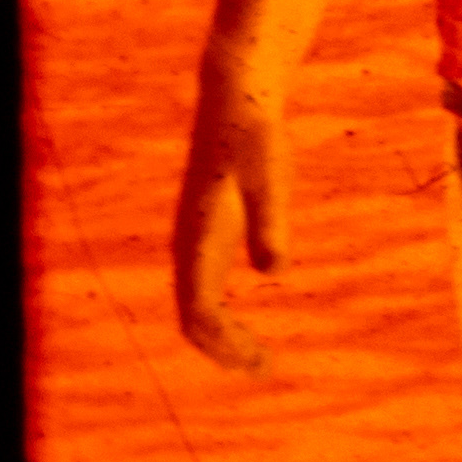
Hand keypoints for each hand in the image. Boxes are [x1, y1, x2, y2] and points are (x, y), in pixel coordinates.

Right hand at [174, 52, 294, 374]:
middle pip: (193, 315)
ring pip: (197, 303)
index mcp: (196, 236)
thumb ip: (270, 219)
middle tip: (264, 368)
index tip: (257, 361)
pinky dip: (224, 313)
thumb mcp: (269, 173)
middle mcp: (188, 241)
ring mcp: (197, 236)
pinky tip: (249, 325)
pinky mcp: (212, 228)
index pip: (197, 309)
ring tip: (260, 359)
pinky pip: (207, 286)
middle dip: (223, 348)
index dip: (222, 343)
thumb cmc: (255, 132)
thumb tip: (273, 271)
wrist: (239, 93)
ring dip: (223, 336)